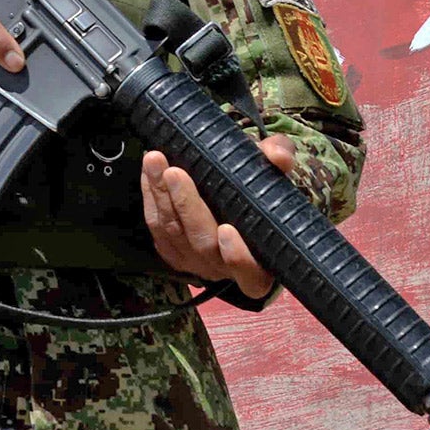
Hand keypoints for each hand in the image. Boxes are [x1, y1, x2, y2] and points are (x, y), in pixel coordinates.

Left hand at [141, 135, 295, 300]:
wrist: (239, 207)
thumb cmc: (261, 197)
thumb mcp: (276, 175)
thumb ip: (280, 160)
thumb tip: (278, 156)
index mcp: (260, 263)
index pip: (251, 273)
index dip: (238, 257)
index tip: (227, 229)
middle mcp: (228, 270)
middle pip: (203, 244)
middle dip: (186, 206)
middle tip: (174, 172)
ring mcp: (198, 264)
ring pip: (174, 234)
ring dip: (161, 195)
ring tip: (155, 161)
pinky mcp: (175, 255)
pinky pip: (158, 230)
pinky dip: (151, 199)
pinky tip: (149, 173)